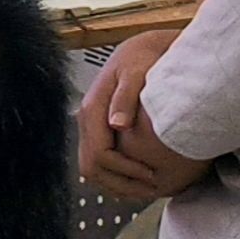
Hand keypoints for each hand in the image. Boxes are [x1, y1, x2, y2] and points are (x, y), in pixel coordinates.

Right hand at [76, 29, 216, 203]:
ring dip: (117, 183)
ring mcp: (91, 126)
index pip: (99, 154)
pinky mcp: (99, 129)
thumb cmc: (142, 60)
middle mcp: (87, 120)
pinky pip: (100, 162)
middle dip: (120, 183)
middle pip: (91, 167)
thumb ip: (125, 98)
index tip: (152, 176)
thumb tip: (116, 124)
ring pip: (92, 168)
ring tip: (147, 188)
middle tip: (151, 189)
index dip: (125, 170)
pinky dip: (117, 176)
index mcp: (92, 109)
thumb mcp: (137, 73)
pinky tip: (139, 178)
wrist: (141, 50)